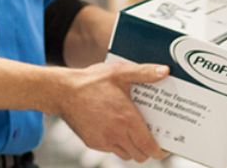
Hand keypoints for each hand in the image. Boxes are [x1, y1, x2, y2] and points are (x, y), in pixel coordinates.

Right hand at [55, 62, 169, 162]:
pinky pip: (111, 150)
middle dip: (148, 150)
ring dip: (133, 148)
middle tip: (151, 138)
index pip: (148, 146)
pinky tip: (117, 128)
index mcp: (126, 119)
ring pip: (126, 154)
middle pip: (139, 155)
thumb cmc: (90, 82)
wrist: (62, 92)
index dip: (160, 151)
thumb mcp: (120, 72)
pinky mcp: (93, 143)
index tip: (165, 149)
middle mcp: (116, 134)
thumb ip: (144, 73)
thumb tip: (164, 71)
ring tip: (134, 132)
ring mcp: (103, 141)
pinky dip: (118, 144)